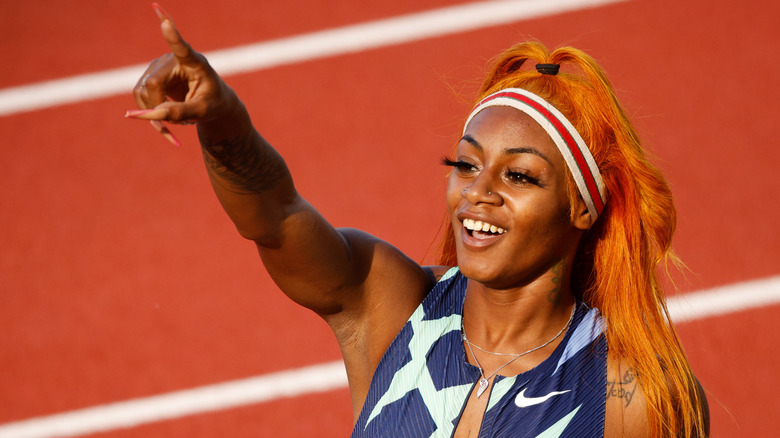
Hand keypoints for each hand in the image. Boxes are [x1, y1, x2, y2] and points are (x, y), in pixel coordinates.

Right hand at [126, 3, 240, 145]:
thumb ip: (182, 112)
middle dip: (157, 107)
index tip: (165, 23)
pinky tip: (164, 120)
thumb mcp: (204, 111)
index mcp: (195, 63)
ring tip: (173, 124)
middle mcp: (173, 60)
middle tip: (168, 129)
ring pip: (141, 92)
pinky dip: (148, 112)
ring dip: (152, 112)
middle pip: (152, 84)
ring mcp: (159, 67)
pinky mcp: (150, 77)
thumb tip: (156, 114)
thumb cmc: (214, 103)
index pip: (182, 48)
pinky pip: (140, 97)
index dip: (172, 36)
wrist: (212, 103)